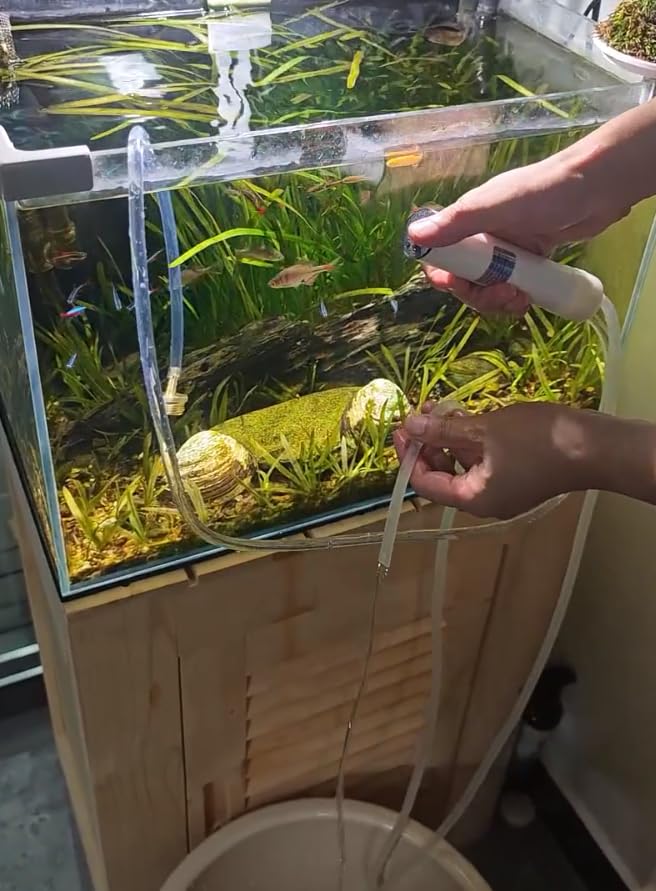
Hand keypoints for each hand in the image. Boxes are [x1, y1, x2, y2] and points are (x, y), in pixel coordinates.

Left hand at [393, 400, 602, 518]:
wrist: (594, 447)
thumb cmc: (538, 441)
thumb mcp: (485, 430)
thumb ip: (444, 430)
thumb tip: (409, 425)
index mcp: (472, 498)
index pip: (424, 483)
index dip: (408, 455)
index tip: (400, 427)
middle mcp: (483, 501)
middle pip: (441, 475)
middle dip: (428, 443)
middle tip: (422, 411)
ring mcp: (501, 490)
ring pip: (461, 465)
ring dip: (448, 438)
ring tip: (442, 407)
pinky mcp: (515, 477)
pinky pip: (481, 462)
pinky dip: (470, 441)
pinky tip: (467, 415)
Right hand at [408, 148, 632, 315]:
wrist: (598, 186)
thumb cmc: (544, 192)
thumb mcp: (494, 207)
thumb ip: (455, 223)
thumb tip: (412, 236)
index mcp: (470, 220)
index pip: (443, 255)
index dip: (444, 275)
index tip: (455, 286)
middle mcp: (486, 235)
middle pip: (466, 278)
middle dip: (478, 295)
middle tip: (502, 297)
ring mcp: (509, 247)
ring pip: (491, 286)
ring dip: (499, 300)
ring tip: (520, 301)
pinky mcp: (532, 256)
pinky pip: (515, 284)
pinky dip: (518, 296)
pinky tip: (529, 299)